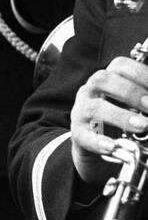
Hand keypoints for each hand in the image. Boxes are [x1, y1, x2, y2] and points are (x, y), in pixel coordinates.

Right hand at [70, 56, 147, 184]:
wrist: (99, 154)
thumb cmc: (123, 125)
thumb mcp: (137, 109)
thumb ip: (145, 105)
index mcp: (109, 81)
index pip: (120, 66)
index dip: (140, 73)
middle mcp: (91, 92)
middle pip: (103, 80)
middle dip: (130, 92)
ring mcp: (81, 111)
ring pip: (93, 107)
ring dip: (120, 116)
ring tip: (143, 127)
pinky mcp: (77, 134)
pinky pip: (84, 135)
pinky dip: (98, 141)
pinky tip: (113, 147)